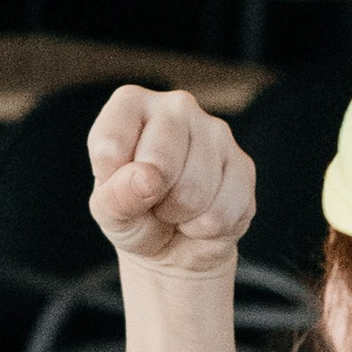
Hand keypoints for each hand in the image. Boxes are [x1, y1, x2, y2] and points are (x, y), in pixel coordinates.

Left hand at [86, 84, 254, 273]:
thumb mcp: (109, 212)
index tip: (118, 186)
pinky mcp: (243, 164)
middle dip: (152, 201)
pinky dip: (206, 229)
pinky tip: (201, 216)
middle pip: (160, 163)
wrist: (172, 246)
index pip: (109, 145)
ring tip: (175, 209)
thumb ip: (115, 196)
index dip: (112, 183)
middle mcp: (176, 105)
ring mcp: (215, 130)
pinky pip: (222, 211)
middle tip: (152, 201)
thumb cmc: (133, 215)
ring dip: (180, 216)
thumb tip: (146, 179)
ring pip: (195, 190)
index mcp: (131, 104)